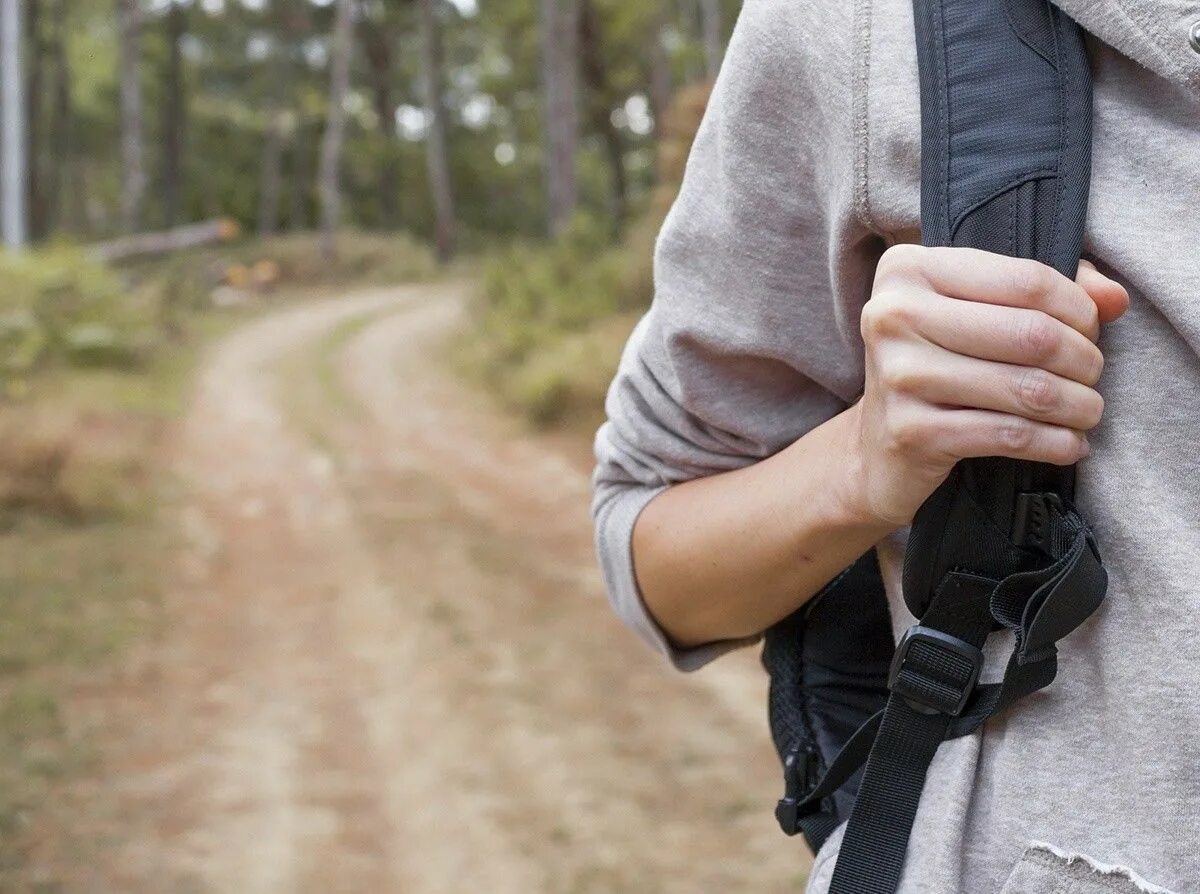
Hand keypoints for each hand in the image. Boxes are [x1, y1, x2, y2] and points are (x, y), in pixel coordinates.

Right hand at [845, 244, 1129, 527]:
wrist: (876, 449)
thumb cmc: (938, 368)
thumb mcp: (977, 314)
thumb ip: (1047, 292)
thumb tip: (1115, 298)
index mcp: (908, 270)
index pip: (1027, 280)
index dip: (1079, 309)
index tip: (1089, 332)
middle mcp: (894, 316)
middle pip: (1033, 334)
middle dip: (1084, 360)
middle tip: (1091, 377)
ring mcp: (898, 375)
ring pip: (1029, 388)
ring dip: (1078, 405)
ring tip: (1087, 411)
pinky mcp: (911, 432)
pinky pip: (1011, 435)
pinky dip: (1055, 443)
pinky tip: (1068, 444)